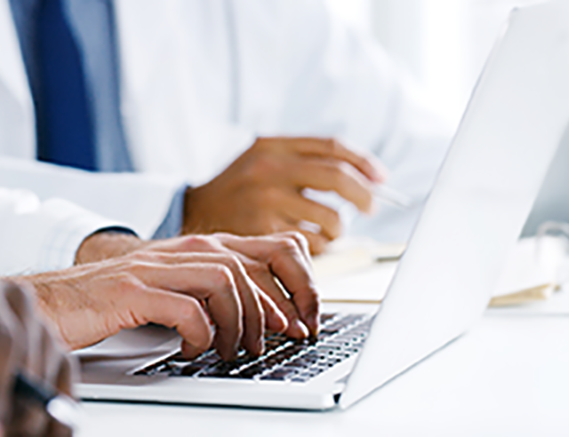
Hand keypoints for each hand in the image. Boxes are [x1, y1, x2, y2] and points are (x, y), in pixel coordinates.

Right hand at [37, 232, 319, 357]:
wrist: (49, 300)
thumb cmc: (110, 301)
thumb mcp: (170, 290)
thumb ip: (210, 294)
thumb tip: (261, 319)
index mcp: (194, 249)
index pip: (264, 251)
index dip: (291, 288)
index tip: (297, 323)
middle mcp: (178, 251)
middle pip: (250, 266)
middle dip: (270, 310)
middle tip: (268, 343)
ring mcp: (154, 268)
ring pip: (224, 282)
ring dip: (237, 322)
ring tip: (231, 349)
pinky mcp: (130, 292)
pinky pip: (186, 309)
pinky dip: (200, 334)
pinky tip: (193, 350)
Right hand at [182, 137, 388, 253]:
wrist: (187, 215)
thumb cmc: (236, 191)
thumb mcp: (261, 160)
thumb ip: (303, 161)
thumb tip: (366, 175)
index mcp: (272, 146)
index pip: (332, 146)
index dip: (363, 162)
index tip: (380, 178)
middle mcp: (269, 169)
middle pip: (337, 177)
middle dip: (364, 194)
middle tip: (372, 207)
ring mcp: (266, 201)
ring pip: (329, 217)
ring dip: (338, 229)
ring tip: (329, 231)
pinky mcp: (262, 232)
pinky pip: (310, 243)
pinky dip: (318, 247)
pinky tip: (307, 245)